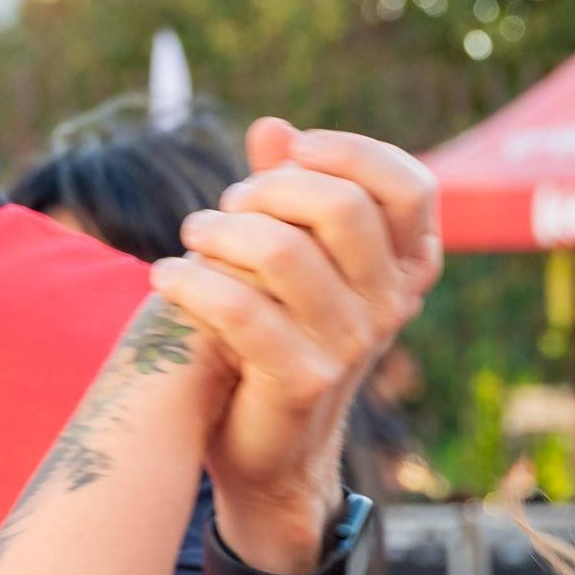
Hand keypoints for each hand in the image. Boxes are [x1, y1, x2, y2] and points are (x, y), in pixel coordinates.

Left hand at [152, 121, 442, 571]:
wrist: (270, 447)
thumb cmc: (279, 334)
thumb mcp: (294, 260)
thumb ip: (289, 191)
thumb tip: (272, 127)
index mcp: (405, 269)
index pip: (410, 188)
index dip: (352, 153)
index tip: (295, 149)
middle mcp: (391, 306)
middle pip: (343, 208)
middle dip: (270, 189)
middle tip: (229, 205)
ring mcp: (352, 346)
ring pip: (283, 252)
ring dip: (219, 231)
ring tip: (193, 236)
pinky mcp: (303, 380)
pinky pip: (241, 309)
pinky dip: (191, 282)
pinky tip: (165, 276)